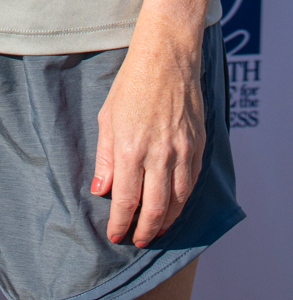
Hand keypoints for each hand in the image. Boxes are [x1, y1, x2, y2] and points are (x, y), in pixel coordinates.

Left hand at [91, 21, 206, 244]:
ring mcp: (181, 152)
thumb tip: (101, 190)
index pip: (125, 200)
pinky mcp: (198, 147)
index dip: (120, 223)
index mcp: (130, 148)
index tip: (115, 235)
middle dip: (144, 231)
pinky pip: (191, 184)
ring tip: (156, 230)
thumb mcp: (107, 117)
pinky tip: (173, 207)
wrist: (167, 58)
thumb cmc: (131, 85)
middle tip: (137, 240)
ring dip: (166, 223)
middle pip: (154, 210)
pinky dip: (182, 202)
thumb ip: (105, 157)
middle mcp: (157, 155)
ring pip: (177, 202)